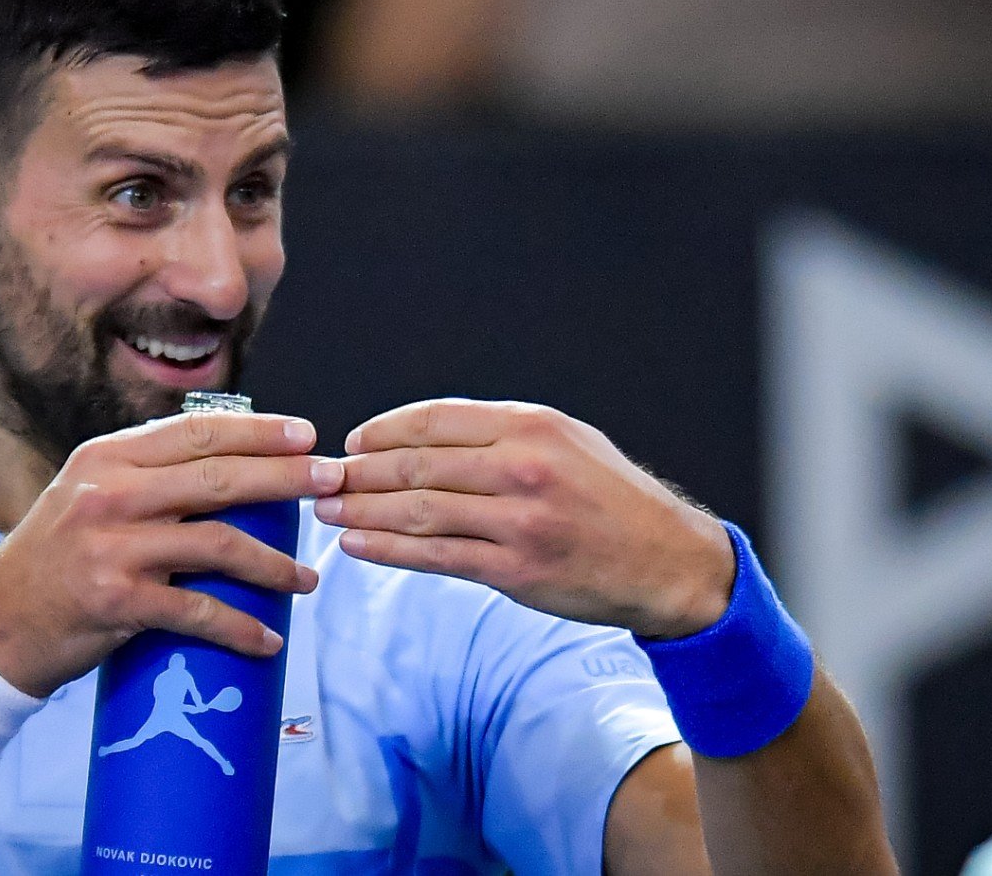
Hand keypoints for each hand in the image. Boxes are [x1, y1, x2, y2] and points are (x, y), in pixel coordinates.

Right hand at [0, 412, 341, 696]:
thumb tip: (227, 463)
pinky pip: (200, 613)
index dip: (259, 431)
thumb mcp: (86, 496)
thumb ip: (143, 475)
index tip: (306, 435)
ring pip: (220, 544)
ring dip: (275, 563)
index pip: (197, 432)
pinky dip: (241, 629)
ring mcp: (112, 548)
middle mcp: (109, 494)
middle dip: (287, 479)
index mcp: (105, 458)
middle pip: (219, 477)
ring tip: (307, 578)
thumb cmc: (51, 563)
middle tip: (333, 483)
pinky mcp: (117, 602)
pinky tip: (268, 639)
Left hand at [314, 398, 732, 638]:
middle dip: (359, 472)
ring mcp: (519, 521)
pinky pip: (435, 557)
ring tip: (328, 510)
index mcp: (531, 426)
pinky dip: (387, 550)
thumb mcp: (566, 441)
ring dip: (362, 511)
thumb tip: (421, 438)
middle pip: (416, 465)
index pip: (434, 419)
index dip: (383, 431)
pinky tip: (357, 545)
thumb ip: (500, 434)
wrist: (668, 562)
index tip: (353, 442)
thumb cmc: (610, 499)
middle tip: (322, 478)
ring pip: (418, 511)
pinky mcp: (516, 570)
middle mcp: (522, 468)